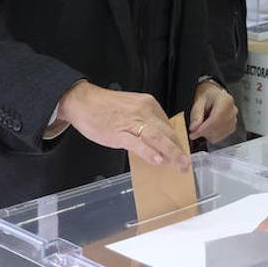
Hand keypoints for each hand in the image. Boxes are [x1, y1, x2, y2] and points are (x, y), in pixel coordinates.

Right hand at [56, 81, 188, 169]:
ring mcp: (132, 121)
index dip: (175, 141)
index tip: (181, 152)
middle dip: (178, 150)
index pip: (167, 125)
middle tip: (185, 164)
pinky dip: (150, 152)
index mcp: (148, 104)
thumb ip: (144, 121)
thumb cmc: (103, 106)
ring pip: (158, 138)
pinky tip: (158, 161)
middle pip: (167, 132)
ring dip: (172, 153)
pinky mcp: (120, 132)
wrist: (82, 101)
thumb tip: (155, 138)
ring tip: (180, 165)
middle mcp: (144, 111)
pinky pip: (138, 143)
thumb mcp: (130, 108)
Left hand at [189, 80, 237, 141]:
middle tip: (194, 130)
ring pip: (219, 135)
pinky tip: (208, 127)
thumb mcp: (198, 101)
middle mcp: (232, 111)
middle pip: (217, 128)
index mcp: (225, 101)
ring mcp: (233, 120)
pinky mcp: (232, 127)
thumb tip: (194, 128)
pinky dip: (212, 136)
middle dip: (203, 132)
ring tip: (202, 124)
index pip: (215, 119)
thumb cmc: (207, 96)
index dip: (203, 129)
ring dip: (207, 134)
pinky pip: (220, 137)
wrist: (214, 95)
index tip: (193, 134)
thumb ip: (196, 114)